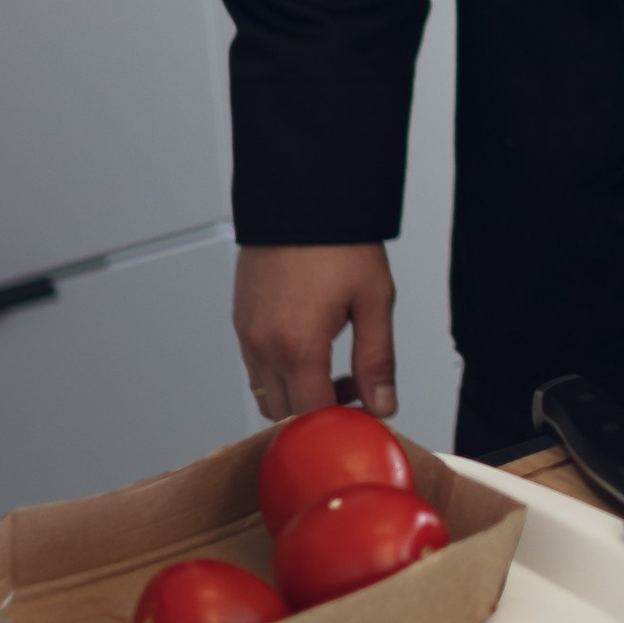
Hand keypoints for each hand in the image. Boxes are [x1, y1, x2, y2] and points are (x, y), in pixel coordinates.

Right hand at [234, 241, 396, 422]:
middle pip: (284, 413)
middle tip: (353, 387)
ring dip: (296, 395)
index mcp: (297, 345)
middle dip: (318, 412)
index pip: (311, 415)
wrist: (302, 199)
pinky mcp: (241, 321)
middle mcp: (263, 345)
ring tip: (332, 367)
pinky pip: (255, 368)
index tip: (362, 410)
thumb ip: (377, 360)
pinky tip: (308, 349)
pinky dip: (279, 374)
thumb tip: (382, 404)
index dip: (339, 422)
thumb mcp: (373, 301)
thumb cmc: (337, 243)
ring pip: (265, 394)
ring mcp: (247, 334)